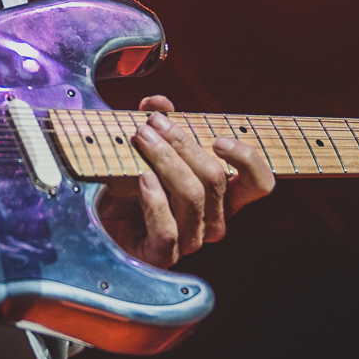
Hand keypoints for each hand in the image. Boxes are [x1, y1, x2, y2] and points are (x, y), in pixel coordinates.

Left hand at [97, 95, 274, 268]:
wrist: (99, 220)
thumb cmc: (131, 183)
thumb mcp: (148, 147)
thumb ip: (158, 122)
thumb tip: (159, 102)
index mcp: (222, 196)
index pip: (259, 184)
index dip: (247, 160)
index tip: (218, 139)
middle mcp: (213, 221)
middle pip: (214, 178)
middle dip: (183, 144)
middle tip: (152, 124)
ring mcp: (190, 241)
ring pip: (192, 198)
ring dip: (166, 162)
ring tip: (141, 139)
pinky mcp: (161, 256)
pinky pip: (167, 229)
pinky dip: (155, 200)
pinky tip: (142, 177)